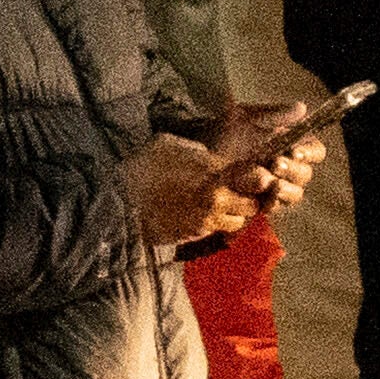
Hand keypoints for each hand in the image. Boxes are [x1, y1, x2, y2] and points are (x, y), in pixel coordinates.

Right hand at [128, 128, 261, 251]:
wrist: (119, 200)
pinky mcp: (194, 234)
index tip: (254, 177)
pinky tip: (199, 216)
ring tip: (219, 209)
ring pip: (238, 223)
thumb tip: (208, 157)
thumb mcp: (168, 144)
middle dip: (249, 200)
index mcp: (213, 171)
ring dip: (233, 216)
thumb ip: (196, 151)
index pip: (257, 177)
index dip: (259, 178)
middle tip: (239, 195)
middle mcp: (217, 197)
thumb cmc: (141, 167)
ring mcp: (206, 219)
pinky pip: (216, 232)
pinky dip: (214, 226)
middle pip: (254, 205)